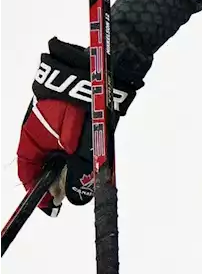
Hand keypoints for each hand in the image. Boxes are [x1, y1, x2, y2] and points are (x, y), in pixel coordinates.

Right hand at [15, 38, 142, 213]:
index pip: (28, 169)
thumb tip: (73, 197)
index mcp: (32, 135)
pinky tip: (96, 154)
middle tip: (74, 194)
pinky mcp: (74, 112)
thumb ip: (75, 171)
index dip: (37, 190)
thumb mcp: (78, 144)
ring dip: (74, 164)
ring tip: (88, 174)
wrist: (100, 67)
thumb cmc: (83, 102)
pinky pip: (76, 138)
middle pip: (46, 162)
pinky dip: (83, 149)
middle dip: (58, 180)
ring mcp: (56, 119)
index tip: (50, 206)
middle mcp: (40, 128)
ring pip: (62, 151)